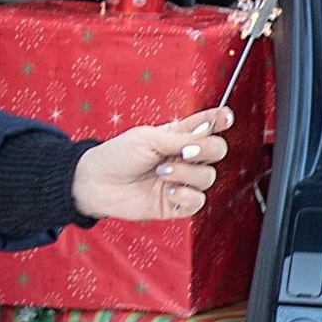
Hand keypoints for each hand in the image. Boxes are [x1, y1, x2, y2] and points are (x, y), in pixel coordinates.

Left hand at [73, 109, 232, 226]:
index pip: (208, 125)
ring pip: (208, 177)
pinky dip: (185, 194)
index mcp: (177, 136)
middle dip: (206, 150)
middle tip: (184, 151)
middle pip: (217, 151)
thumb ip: (180, 139)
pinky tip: (166, 190)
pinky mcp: (176, 203)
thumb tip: (206, 139)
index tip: (225, 117)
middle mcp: (183, 158)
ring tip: (161, 173)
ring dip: (186, 173)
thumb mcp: (148, 138)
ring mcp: (181, 181)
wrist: (96, 182)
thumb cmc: (116, 155)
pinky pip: (198, 201)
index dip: (220, 120)